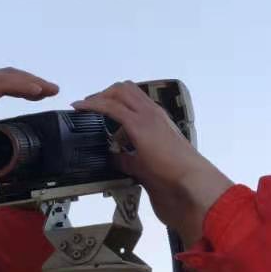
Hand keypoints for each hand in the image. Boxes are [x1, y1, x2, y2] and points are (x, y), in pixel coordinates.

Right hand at [0, 69, 58, 165]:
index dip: (20, 88)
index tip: (39, 96)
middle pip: (7, 77)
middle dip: (31, 82)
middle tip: (51, 90)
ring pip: (8, 76)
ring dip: (32, 82)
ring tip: (50, 89)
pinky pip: (3, 84)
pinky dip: (23, 86)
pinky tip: (38, 92)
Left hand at [73, 82, 231, 242]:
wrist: (190, 183)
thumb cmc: (174, 178)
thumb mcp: (144, 165)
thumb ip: (128, 158)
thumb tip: (113, 156)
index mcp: (158, 120)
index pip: (134, 98)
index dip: (113, 98)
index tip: (97, 107)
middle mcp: (153, 113)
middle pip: (124, 88)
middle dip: (103, 93)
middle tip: (88, 107)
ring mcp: (147, 116)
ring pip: (119, 91)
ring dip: (99, 96)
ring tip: (84, 107)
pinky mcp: (139, 125)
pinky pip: (111, 107)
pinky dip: (93, 104)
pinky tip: (81, 109)